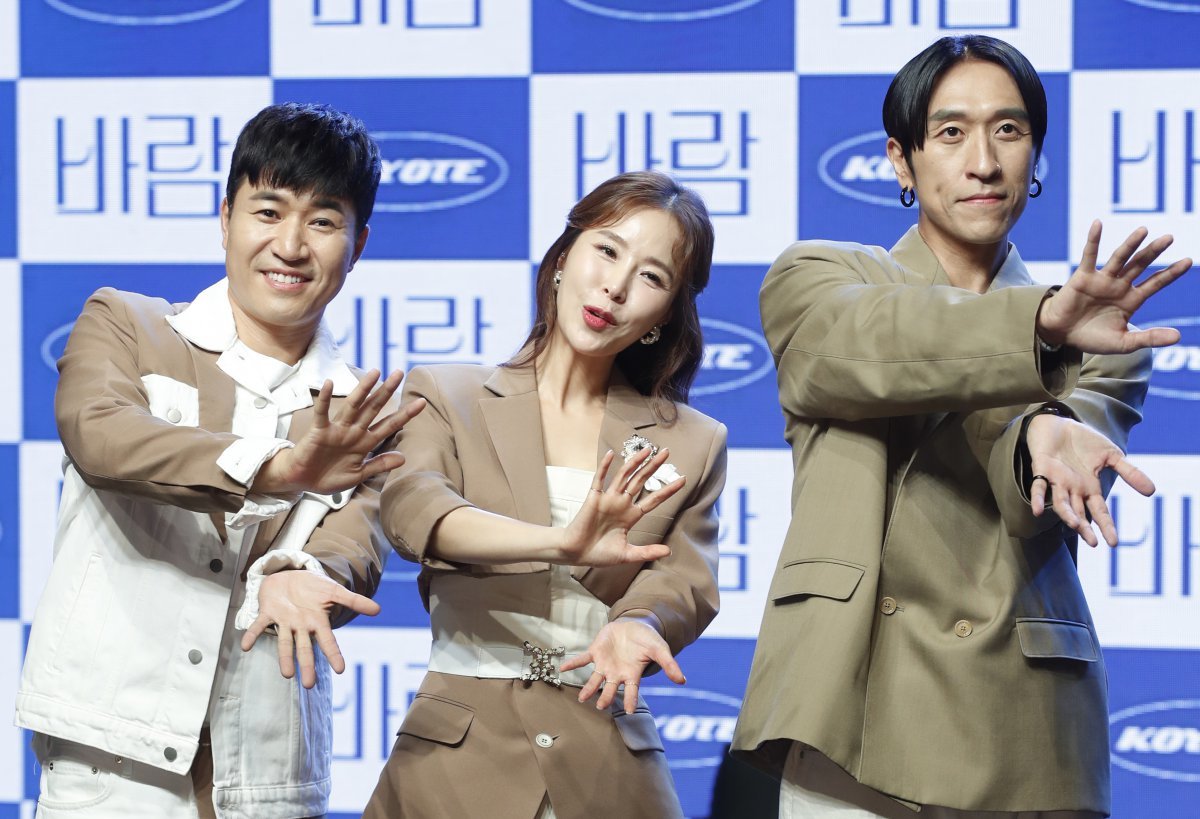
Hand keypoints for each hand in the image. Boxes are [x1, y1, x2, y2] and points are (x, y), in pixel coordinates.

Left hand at [239, 569, 379, 687]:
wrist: (289, 576)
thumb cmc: (313, 587)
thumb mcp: (334, 591)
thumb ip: (353, 600)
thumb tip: (378, 609)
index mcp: (317, 622)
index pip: (327, 641)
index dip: (333, 654)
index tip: (341, 670)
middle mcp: (300, 626)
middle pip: (305, 649)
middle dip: (306, 665)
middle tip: (308, 685)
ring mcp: (284, 621)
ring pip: (284, 642)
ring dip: (284, 658)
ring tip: (287, 674)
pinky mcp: (268, 613)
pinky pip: (260, 625)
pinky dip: (253, 635)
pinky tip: (246, 645)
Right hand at [253, 369, 425, 494]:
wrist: (303, 481)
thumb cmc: (330, 476)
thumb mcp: (359, 474)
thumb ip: (379, 465)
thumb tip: (403, 458)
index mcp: (365, 442)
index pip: (389, 425)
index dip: (405, 415)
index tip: (422, 402)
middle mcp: (353, 432)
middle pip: (374, 408)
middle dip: (387, 392)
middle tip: (400, 373)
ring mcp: (337, 430)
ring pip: (353, 406)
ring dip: (363, 389)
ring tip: (375, 372)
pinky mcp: (319, 431)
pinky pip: (322, 413)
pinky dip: (325, 399)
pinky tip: (330, 384)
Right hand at [558, 446, 685, 566]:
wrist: (575, 554)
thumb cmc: (599, 554)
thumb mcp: (627, 554)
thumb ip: (647, 552)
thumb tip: (668, 551)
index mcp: (631, 516)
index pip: (653, 499)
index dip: (668, 490)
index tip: (683, 479)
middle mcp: (622, 503)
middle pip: (641, 481)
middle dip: (654, 467)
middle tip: (666, 452)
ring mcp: (608, 499)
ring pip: (624, 476)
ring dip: (635, 462)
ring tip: (647, 449)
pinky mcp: (594, 497)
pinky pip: (600, 479)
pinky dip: (604, 466)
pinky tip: (611, 454)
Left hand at [561, 618, 685, 714]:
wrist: (634, 625)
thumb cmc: (647, 641)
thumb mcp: (660, 650)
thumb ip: (669, 665)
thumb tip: (682, 680)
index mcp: (632, 674)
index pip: (631, 691)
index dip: (630, 701)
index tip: (629, 711)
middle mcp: (616, 673)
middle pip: (610, 690)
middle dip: (605, 698)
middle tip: (601, 706)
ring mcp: (605, 664)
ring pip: (595, 680)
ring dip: (588, 688)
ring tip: (582, 698)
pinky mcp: (595, 652)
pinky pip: (582, 659)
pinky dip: (573, 663)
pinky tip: (563, 668)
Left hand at [1025, 413, 1154, 547]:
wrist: (1059, 422)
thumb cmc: (1083, 441)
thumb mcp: (1111, 455)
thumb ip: (1129, 472)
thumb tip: (1152, 491)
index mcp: (1090, 488)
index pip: (1100, 512)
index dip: (1106, 526)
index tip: (1114, 543)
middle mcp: (1073, 489)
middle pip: (1080, 513)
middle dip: (1086, 528)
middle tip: (1094, 542)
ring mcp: (1057, 480)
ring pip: (1061, 503)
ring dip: (1067, 515)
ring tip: (1076, 526)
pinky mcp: (1042, 469)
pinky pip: (1038, 487)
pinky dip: (1038, 499)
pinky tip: (1037, 511)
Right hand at [1036, 221, 1189, 352]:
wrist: (1061, 335)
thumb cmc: (1091, 338)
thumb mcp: (1124, 343)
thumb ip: (1149, 338)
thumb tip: (1178, 336)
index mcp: (1131, 300)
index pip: (1155, 283)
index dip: (1171, 273)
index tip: (1188, 260)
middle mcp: (1119, 286)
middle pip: (1140, 265)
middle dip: (1154, 251)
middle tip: (1169, 238)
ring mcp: (1102, 280)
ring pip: (1119, 258)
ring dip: (1131, 244)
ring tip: (1144, 230)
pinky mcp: (1083, 277)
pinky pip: (1089, 255)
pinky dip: (1093, 240)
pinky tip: (1098, 224)